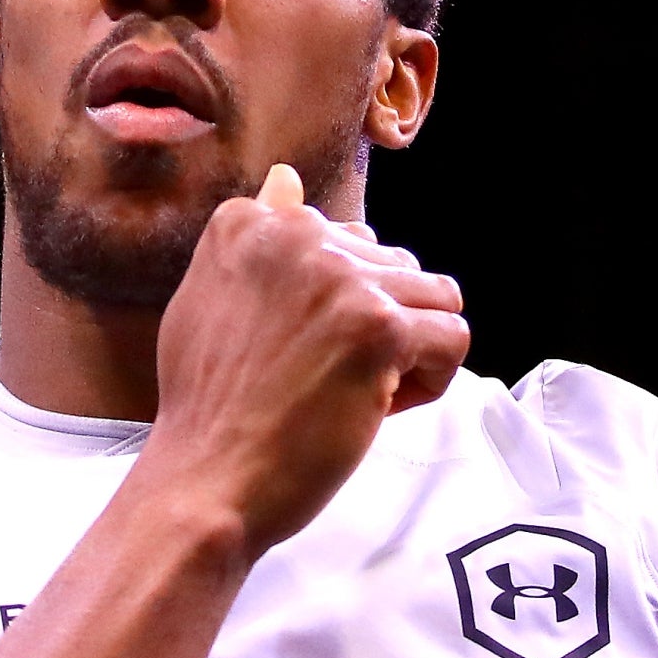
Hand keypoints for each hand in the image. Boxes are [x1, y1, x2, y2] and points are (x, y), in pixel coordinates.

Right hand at [143, 163, 468, 552]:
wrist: (206, 478)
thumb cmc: (210, 407)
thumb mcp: (210, 300)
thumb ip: (258, 242)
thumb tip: (288, 178)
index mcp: (251, 224)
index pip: (349, 243)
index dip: (338, 308)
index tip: (297, 350)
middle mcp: (297, 236)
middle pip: (396, 267)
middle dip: (379, 326)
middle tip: (324, 379)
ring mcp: (341, 279)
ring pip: (434, 298)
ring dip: (409, 352)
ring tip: (356, 390)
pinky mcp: (380, 328)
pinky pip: (452, 338)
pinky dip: (428, 381)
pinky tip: (375, 406)